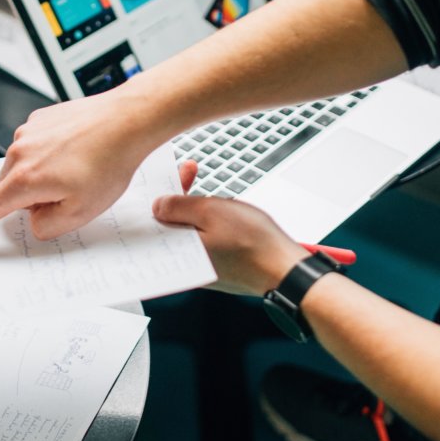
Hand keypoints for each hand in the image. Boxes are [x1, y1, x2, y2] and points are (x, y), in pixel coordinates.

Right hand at [0, 87, 161, 243]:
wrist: (127, 121)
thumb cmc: (109, 163)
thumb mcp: (81, 213)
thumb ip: (47, 225)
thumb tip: (33, 217)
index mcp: (24, 180)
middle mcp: (19, 152)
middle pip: (10, 189)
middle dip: (32, 199)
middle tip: (70, 194)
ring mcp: (29, 132)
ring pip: (24, 167)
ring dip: (43, 175)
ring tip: (80, 169)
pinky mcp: (40, 118)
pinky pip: (37, 147)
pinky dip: (52, 155)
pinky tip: (79, 152)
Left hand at [153, 161, 305, 295]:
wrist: (285, 270)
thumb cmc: (253, 243)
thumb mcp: (211, 211)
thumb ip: (179, 206)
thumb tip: (158, 206)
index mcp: (177, 252)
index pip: (154, 219)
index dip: (160, 191)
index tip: (169, 173)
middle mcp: (185, 265)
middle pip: (170, 223)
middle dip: (179, 194)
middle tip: (190, 170)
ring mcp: (200, 267)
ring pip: (188, 231)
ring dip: (194, 207)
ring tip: (210, 191)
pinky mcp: (216, 268)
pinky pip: (203, 241)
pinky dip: (206, 223)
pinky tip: (220, 211)